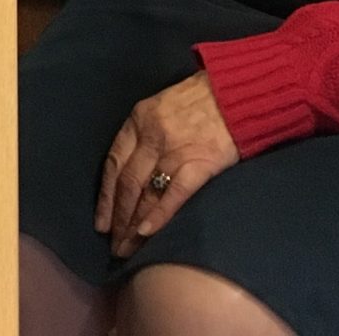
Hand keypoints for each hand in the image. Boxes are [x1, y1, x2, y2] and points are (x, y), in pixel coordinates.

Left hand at [96, 71, 239, 256]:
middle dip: (118, 218)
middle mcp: (151, 135)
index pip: (113, 163)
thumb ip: (145, 132)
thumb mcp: (161, 105)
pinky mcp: (200, 162)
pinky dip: (159, 215)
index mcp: (138, 118)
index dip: (105, 196)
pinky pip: (174, 194)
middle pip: (127, 183)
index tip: (101, 222)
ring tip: (127, 249)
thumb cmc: (200, 98)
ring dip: (134, 225)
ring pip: (146, 193)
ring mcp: (175, 149)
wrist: (238, 90)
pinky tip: (147, 233)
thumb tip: (130, 170)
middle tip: (113, 245)